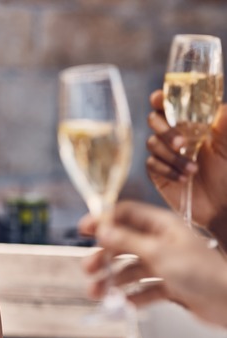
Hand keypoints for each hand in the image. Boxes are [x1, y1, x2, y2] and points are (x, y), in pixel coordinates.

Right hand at [83, 201, 226, 326]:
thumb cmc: (201, 272)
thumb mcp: (158, 253)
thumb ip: (127, 241)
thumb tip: (103, 230)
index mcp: (162, 226)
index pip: (126, 214)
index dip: (103, 220)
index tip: (83, 229)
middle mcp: (162, 242)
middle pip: (124, 243)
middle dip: (104, 257)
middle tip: (88, 269)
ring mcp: (166, 264)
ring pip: (131, 269)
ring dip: (113, 280)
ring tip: (98, 293)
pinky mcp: (170, 285)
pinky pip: (144, 289)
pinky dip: (132, 296)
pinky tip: (124, 304)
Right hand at [145, 89, 226, 230]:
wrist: (223, 204)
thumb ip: (224, 122)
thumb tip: (218, 106)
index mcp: (192, 122)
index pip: (170, 103)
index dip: (161, 98)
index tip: (160, 99)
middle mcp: (175, 134)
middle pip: (154, 120)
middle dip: (166, 130)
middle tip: (182, 143)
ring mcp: (164, 153)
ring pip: (152, 143)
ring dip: (172, 156)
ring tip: (193, 170)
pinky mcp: (157, 171)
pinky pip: (152, 164)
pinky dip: (167, 170)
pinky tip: (183, 178)